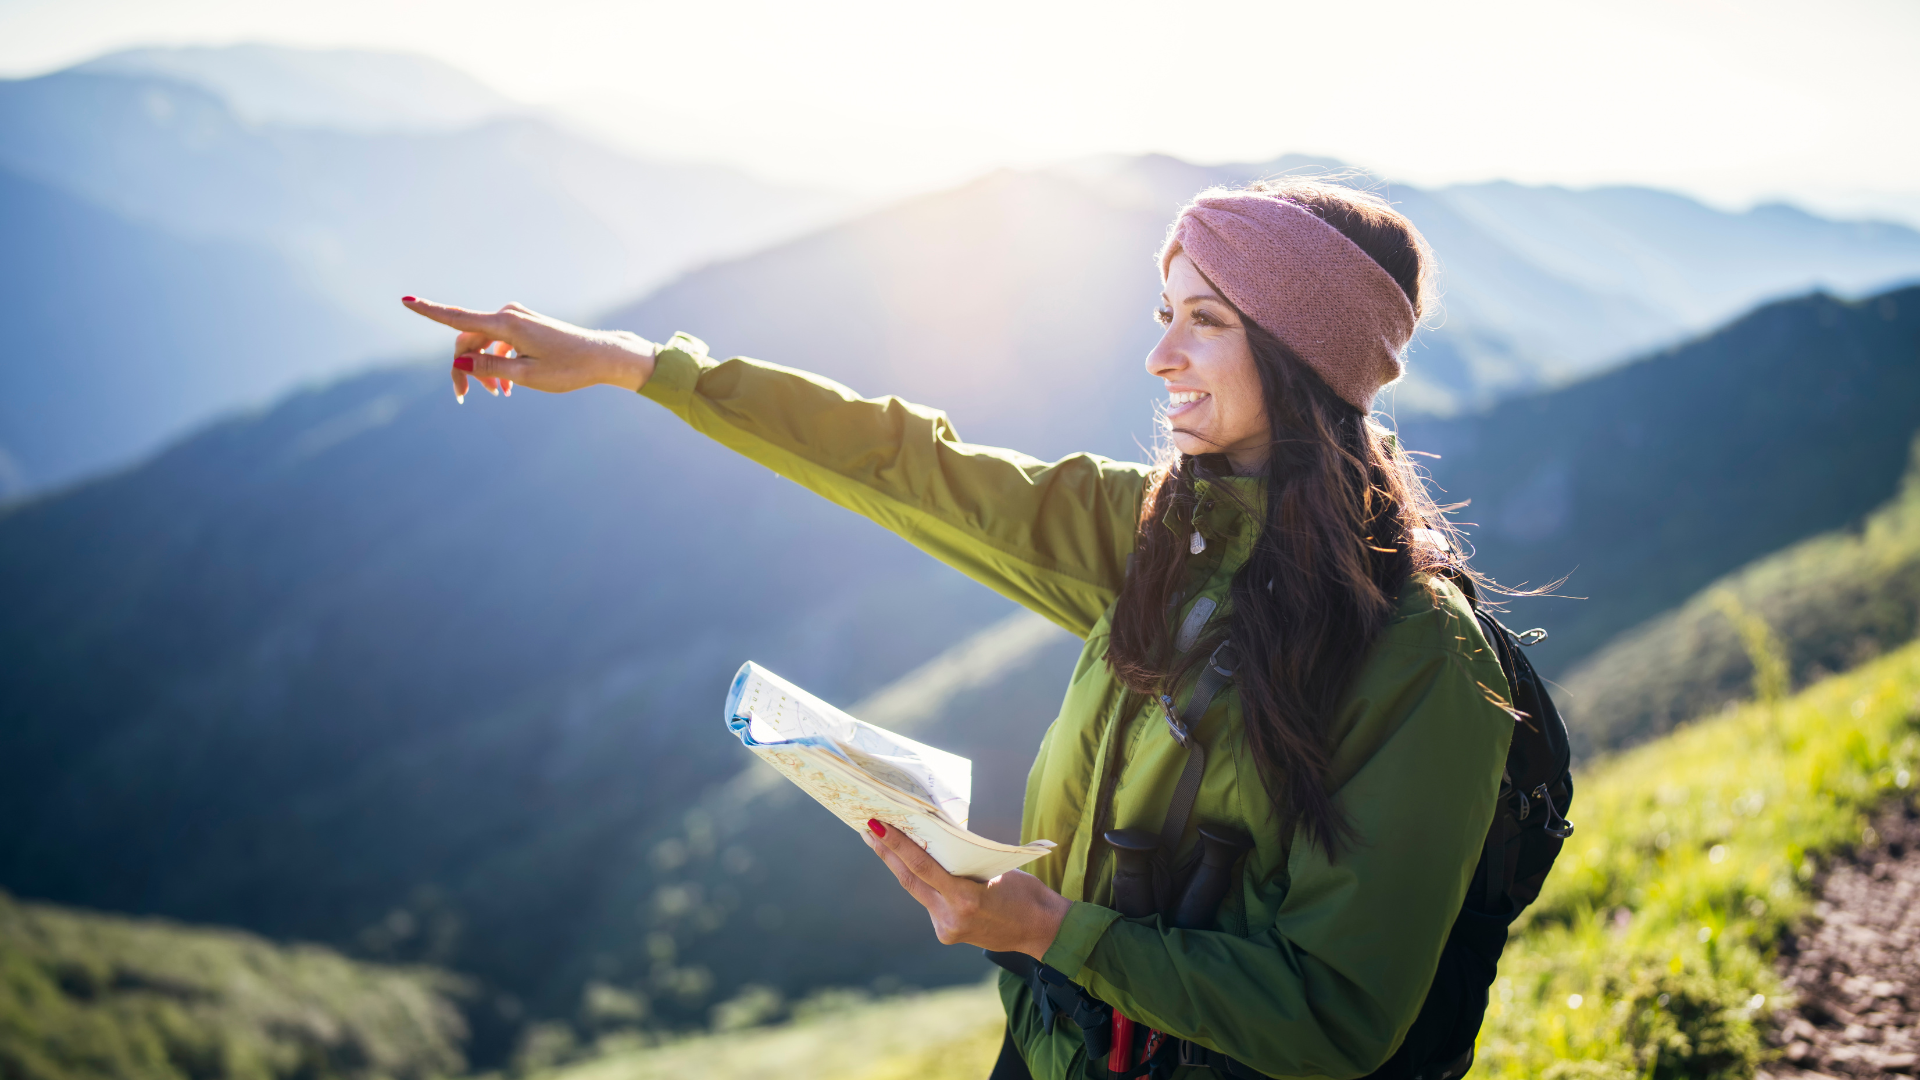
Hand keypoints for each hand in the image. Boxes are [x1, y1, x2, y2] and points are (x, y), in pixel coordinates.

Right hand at [401, 297, 658, 402]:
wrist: (602, 357)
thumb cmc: (568, 368)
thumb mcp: (525, 376)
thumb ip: (488, 368)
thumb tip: (458, 360)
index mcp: (506, 324)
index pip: (457, 319)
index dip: (428, 311)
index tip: (404, 300)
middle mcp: (508, 314)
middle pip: (468, 340)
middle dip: (463, 368)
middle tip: (463, 397)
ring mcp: (517, 318)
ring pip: (483, 343)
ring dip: (483, 369)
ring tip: (499, 396)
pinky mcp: (524, 325)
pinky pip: (499, 343)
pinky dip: (498, 363)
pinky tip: (507, 388)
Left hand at [863, 818, 1070, 958]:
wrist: (1041, 930)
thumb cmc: (1024, 892)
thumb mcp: (994, 869)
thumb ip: (962, 862)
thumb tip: (932, 842)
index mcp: (967, 898)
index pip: (923, 867)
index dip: (897, 846)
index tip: (877, 826)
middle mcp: (951, 916)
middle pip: (910, 880)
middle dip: (886, 853)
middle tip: (867, 828)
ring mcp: (946, 929)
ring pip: (917, 891)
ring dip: (899, 867)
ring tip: (880, 842)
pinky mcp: (946, 934)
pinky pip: (929, 903)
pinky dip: (924, 884)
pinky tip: (912, 867)